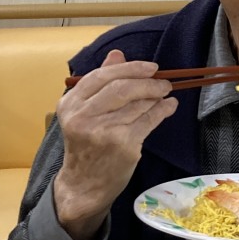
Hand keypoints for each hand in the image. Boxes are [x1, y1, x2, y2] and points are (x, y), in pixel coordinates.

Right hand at [53, 50, 177, 239]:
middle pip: (121, 88)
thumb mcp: (83, 113)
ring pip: (137, 104)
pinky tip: (167, 108)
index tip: (150, 68)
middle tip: (164, 82)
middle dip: (147, 82)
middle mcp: (83, 116)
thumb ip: (100, 84)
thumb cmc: (86, 146)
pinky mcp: (123, 145)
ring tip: (166, 94)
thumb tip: (118, 55)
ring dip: (157, 96)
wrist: (84, 184)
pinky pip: (148, 121)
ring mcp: (104, 131)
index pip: (102, 76)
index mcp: (71, 104)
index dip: (130, 68)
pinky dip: (161, 111)